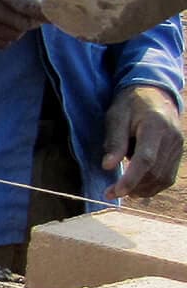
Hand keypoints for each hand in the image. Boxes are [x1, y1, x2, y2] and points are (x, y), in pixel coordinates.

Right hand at [0, 0, 45, 48]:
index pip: (26, 4)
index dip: (45, 12)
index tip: (56, 13)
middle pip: (22, 23)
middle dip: (33, 21)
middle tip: (32, 14)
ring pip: (13, 35)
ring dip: (20, 29)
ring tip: (14, 18)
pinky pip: (0, 44)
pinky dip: (8, 37)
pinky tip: (2, 26)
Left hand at [102, 85, 182, 199]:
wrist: (155, 94)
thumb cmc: (130, 104)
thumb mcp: (116, 116)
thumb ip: (114, 141)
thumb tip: (108, 166)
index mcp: (155, 126)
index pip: (146, 159)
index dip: (131, 179)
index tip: (115, 192)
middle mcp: (172, 138)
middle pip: (155, 172)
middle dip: (133, 187)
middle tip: (110, 193)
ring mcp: (178, 146)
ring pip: (164, 178)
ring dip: (143, 189)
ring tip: (122, 190)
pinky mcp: (178, 153)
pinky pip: (168, 176)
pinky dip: (153, 185)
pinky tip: (137, 186)